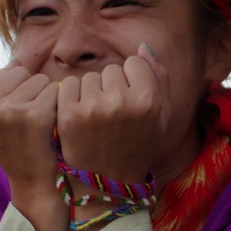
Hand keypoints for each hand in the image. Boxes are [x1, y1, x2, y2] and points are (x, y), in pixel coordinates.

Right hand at [0, 62, 59, 194]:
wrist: (34, 181)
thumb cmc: (20, 146)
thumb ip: (0, 90)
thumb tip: (18, 61)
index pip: (3, 74)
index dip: (18, 92)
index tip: (17, 119)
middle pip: (20, 72)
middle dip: (31, 91)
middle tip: (30, 121)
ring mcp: (6, 111)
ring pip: (39, 79)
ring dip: (46, 97)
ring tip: (40, 124)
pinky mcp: (32, 115)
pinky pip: (54, 90)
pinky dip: (58, 104)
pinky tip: (52, 124)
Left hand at [56, 45, 168, 183]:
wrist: (108, 183)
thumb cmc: (137, 145)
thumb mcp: (161, 116)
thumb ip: (159, 78)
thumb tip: (142, 47)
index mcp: (148, 100)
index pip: (135, 63)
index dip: (133, 81)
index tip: (131, 101)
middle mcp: (121, 101)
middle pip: (112, 69)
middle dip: (112, 86)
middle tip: (113, 115)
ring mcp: (93, 108)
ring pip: (91, 77)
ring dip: (92, 92)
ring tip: (97, 118)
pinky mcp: (69, 115)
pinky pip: (69, 85)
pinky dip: (72, 97)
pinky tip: (80, 117)